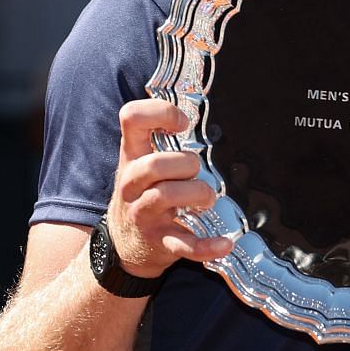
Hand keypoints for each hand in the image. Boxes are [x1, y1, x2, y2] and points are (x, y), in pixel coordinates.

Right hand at [103, 99, 231, 277]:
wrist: (124, 247)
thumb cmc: (144, 195)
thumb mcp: (143, 163)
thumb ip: (162, 139)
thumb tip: (199, 103)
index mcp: (132, 157)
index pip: (131, 119)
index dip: (160, 113)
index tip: (183, 124)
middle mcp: (132, 184)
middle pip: (154, 164)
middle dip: (185, 164)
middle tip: (196, 172)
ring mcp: (143, 214)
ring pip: (166, 196)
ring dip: (199, 194)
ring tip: (207, 200)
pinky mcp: (160, 242)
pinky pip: (184, 244)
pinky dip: (206, 246)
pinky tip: (225, 244)